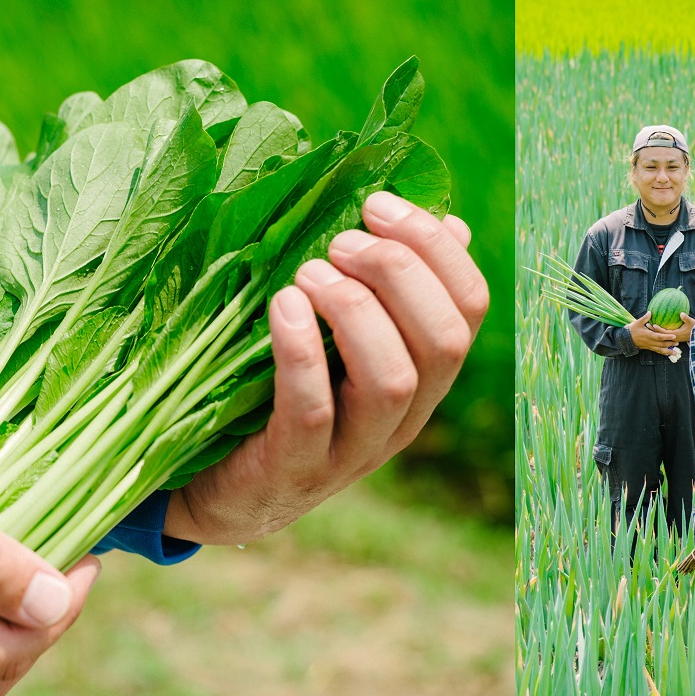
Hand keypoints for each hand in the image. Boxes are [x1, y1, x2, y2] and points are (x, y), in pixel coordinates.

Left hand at [167, 192, 489, 545]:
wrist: (223, 491)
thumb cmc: (279, 393)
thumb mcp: (341, 339)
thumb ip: (390, 287)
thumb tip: (449, 220)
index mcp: (426, 376)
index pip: (471, 307)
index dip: (436, 247)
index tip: (378, 204)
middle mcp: (406, 416)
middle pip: (444, 341)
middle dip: (399, 273)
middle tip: (339, 241)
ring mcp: (356, 449)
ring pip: (393, 379)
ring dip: (356, 311)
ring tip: (308, 274)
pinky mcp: (297, 468)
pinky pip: (313, 410)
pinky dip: (302, 351)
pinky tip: (283, 306)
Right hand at [627, 314, 683, 356]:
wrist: (626, 339)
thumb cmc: (632, 330)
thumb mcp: (637, 323)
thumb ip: (644, 318)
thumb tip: (650, 312)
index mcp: (648, 335)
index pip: (659, 337)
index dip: (667, 337)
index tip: (674, 336)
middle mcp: (650, 342)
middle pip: (662, 344)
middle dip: (670, 344)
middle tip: (678, 343)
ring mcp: (650, 346)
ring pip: (660, 350)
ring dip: (668, 351)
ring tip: (675, 353)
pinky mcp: (649, 348)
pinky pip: (657, 351)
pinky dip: (663, 353)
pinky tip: (668, 353)